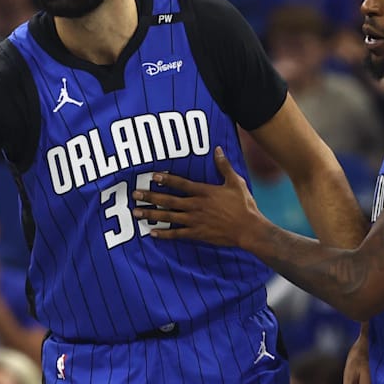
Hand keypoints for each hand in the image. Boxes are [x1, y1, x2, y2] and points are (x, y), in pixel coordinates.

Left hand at [131, 147, 262, 247]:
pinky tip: (152, 233)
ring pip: (168, 217)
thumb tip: (218, 149)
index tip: (152, 176)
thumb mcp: (235, 182)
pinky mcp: (197, 234)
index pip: (181, 183)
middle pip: (169, 200)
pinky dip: (164, 234)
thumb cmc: (244, 205)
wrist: (249, 229)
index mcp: (204, 192)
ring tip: (136, 213)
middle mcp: (196, 206)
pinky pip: (177, 234)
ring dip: (151, 214)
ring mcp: (195, 221)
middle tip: (134, 195)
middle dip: (150, 197)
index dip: (166, 179)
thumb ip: (224, 166)